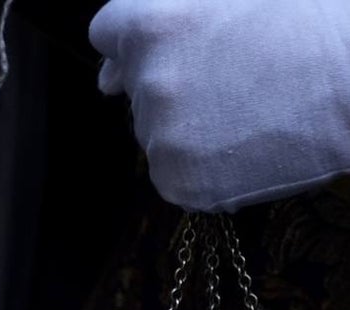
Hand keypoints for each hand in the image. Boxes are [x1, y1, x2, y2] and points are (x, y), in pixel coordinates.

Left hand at [89, 0, 349, 211]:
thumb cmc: (314, 17)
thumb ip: (160, 22)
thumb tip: (105, 80)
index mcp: (150, 23)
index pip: (108, 35)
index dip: (142, 42)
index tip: (176, 47)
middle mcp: (147, 82)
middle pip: (137, 90)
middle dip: (174, 84)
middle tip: (237, 77)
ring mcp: (163, 137)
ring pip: (159, 134)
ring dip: (192, 128)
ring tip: (256, 108)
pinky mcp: (183, 183)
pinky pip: (178, 176)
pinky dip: (207, 168)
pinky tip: (252, 144)